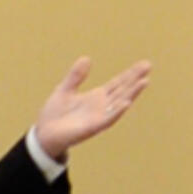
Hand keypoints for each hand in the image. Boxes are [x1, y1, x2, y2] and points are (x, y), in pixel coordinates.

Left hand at [34, 57, 150, 159]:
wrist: (44, 134)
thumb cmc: (54, 114)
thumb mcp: (65, 89)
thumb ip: (76, 76)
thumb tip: (87, 58)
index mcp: (96, 97)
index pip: (118, 83)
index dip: (130, 74)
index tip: (144, 64)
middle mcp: (102, 107)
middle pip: (123, 90)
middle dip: (135, 79)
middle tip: (148, 66)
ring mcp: (99, 117)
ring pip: (119, 103)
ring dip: (132, 93)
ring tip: (144, 82)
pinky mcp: (92, 128)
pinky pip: (108, 119)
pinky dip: (117, 111)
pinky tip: (126, 102)